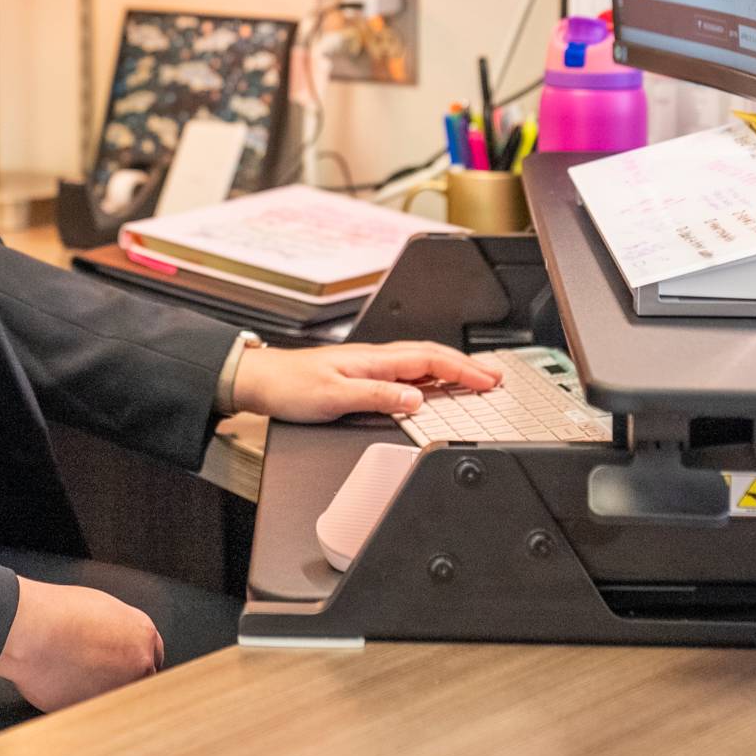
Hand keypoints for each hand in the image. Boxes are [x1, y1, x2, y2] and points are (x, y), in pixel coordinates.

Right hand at [0, 577, 163, 712]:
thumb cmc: (59, 613)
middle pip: (141, 681)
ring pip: (118, 698)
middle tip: (96, 668)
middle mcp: (138, 665)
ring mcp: (120, 690)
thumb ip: (120, 630)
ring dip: (102, 691)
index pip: (153, 658)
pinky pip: (94, 709)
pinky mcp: (97, 709)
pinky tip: (64, 682)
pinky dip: (81, 701)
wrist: (33, 631)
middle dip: (122, 678)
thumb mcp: (102, 608)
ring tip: (74, 671)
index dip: (134, 660)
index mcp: (143, 636)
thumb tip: (117, 642)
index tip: (123, 663)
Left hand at [231, 341, 500, 421]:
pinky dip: (430, 378)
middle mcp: (375, 359)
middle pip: (431, 357)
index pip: (429, 360)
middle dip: (467, 366)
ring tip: (476, 381)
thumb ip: (377, 396)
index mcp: (374, 359)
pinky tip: (435, 389)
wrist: (260, 380)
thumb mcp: (333, 396)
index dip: (463, 369)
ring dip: (452, 371)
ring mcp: (370, 366)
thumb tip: (416, 398)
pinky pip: (407, 373)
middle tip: (496, 378)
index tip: (489, 380)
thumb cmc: (289, 386)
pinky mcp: (362, 375)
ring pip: (421, 364)